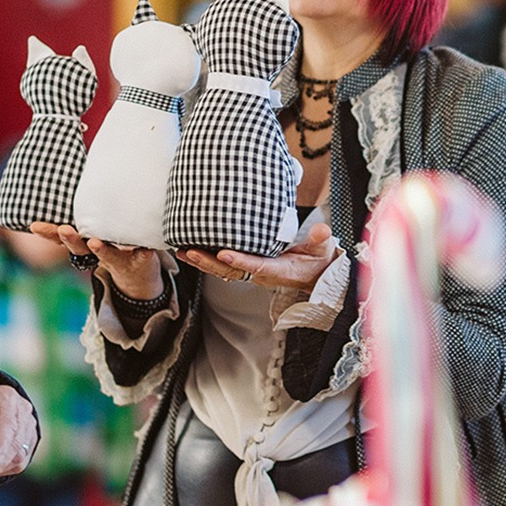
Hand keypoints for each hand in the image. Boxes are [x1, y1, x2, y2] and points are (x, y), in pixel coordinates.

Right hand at [31, 221, 162, 300]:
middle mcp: (98, 254)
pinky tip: (145, 249)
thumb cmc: (112, 247)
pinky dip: (143, 253)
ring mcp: (120, 258)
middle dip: (71, 240)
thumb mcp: (94, 235)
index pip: (62, 239)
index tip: (35, 226)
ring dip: (101, 250)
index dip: (49, 233)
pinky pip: (142, 256)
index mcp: (85, 246)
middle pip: (81, 249)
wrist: (139, 276)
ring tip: (94, 242)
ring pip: (108, 255)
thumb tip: (61, 181)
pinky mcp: (142, 260)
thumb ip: (83, 218)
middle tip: (64, 230)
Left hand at [178, 223, 337, 293]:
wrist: (315, 275)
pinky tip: (192, 250)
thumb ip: (320, 241)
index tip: (223, 253)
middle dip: (209, 262)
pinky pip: (224, 266)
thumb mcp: (323, 250)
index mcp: (279, 270)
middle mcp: (261, 274)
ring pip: (223, 271)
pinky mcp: (248, 267)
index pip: (257, 266)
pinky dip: (207, 260)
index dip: (240, 261)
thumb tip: (322, 230)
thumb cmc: (317, 261)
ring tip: (182, 251)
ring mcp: (253, 272)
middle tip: (189, 251)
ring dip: (202, 262)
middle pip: (231, 272)